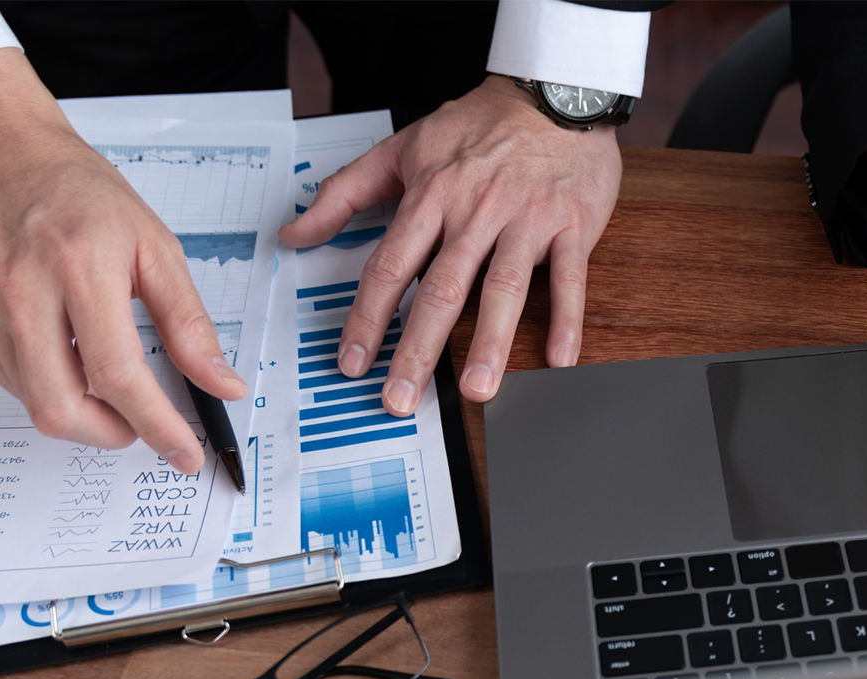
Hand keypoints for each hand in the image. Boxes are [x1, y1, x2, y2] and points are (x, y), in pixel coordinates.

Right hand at [0, 50, 245, 473]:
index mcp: (79, 267)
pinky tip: (66, 352)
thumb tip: (221, 384)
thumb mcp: (155, 246)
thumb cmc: (78, 190)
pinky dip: (48, 384)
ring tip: (107, 380)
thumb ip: (190, 324)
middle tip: (142, 426)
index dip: (157, 425)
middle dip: (111, 436)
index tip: (184, 453)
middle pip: (62, 407)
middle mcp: (22, 291)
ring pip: (35, 403)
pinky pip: (11, 380)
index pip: (118, 374)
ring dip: (82, 412)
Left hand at [280, 74, 622, 413]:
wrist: (553, 91)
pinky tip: (559, 360)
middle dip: (418, 349)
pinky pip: (569, 279)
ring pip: (503, 289)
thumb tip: (294, 232)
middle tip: (401, 398)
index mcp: (431, 196)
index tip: (353, 361)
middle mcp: (476, 212)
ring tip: (476, 389)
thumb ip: (344, 193)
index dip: (368, 317)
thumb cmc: (479, 125)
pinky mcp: (572, 226)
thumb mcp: (402, 147)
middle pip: (442, 289)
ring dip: (489, 342)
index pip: (391, 266)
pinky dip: (567, 320)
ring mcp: (526, 221)